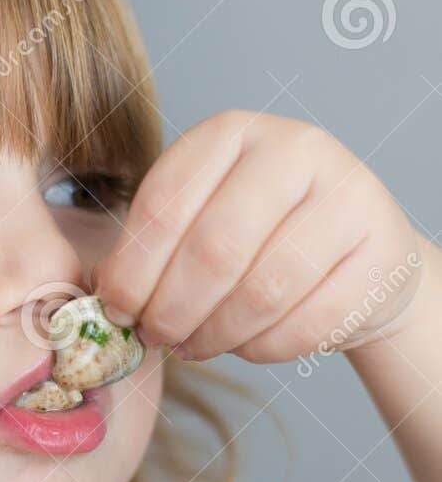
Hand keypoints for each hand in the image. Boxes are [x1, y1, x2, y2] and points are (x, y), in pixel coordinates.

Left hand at [92, 110, 426, 363]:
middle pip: (214, 250)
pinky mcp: (381, 253)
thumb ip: (151, 248)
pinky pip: (306, 322)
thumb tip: (102, 299)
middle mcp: (294, 150)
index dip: (131, 270)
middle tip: (155, 337)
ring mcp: (348, 197)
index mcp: (231, 133)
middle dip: (171, 309)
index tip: (116, 309)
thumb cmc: (257, 237)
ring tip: (193, 346)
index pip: (164, 204)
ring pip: (263, 291)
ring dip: (215, 334)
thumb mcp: (198, 217)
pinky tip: (245, 344)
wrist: (355, 252)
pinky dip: (263, 348)